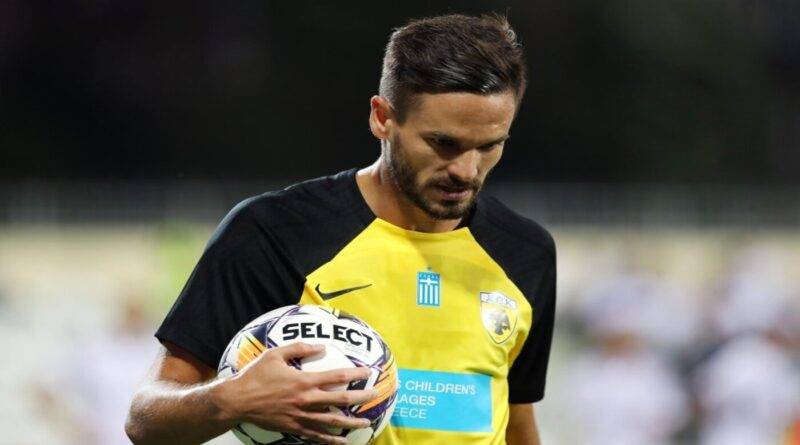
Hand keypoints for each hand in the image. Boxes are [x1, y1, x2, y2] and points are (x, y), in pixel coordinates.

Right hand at [215, 342, 376, 444]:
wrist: (237, 401)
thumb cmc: (256, 376)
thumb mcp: (276, 355)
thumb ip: (299, 348)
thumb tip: (321, 346)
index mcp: (304, 381)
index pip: (337, 376)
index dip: (356, 374)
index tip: (369, 372)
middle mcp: (306, 400)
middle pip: (341, 400)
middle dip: (361, 397)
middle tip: (375, 395)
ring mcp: (301, 416)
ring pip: (332, 421)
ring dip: (351, 422)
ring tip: (366, 422)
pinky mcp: (294, 428)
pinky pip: (317, 436)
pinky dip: (331, 440)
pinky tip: (342, 441)